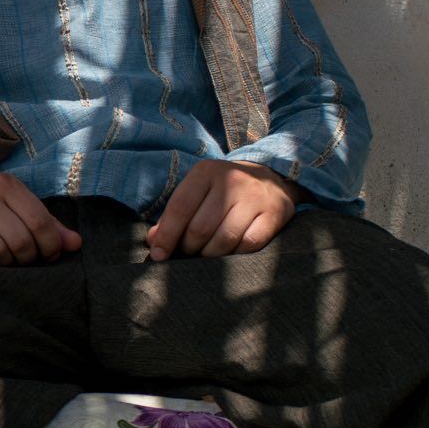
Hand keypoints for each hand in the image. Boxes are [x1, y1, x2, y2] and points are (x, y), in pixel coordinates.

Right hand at [0, 173, 81, 265]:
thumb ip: (47, 224)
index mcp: (5, 185)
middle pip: (20, 240)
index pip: (39, 221)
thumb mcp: (16, 205)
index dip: (50, 245)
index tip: (49, 255)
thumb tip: (76, 244)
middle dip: (29, 258)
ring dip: (6, 264)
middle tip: (26, 262)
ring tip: (7, 262)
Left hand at [146, 160, 298, 260]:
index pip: (180, 207)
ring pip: (224, 239)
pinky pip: (249, 244)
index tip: (159, 255)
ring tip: (206, 253)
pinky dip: (235, 254)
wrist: (271, 178)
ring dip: (210, 254)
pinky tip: (230, 252)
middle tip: (188, 253)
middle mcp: (232, 181)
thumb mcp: (197, 191)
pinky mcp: (274, 214)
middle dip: (189, 247)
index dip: (167, 235)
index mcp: (206, 172)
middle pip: (201, 227)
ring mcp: (255, 197)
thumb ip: (174, 214)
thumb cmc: (224, 191)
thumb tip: (154, 241)